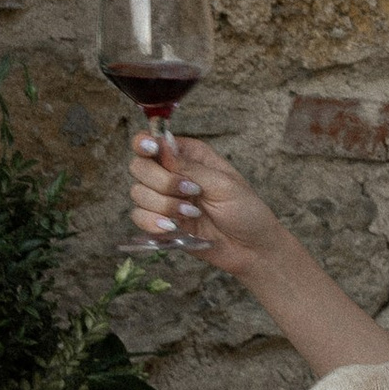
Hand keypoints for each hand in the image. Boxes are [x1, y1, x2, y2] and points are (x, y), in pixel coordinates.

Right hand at [129, 131, 277, 277]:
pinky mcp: (161, 222)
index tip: (152, 151)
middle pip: (139, 167)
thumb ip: (190, 167)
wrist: (251, 248)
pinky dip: (153, 222)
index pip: (152, 141)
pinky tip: (174, 227)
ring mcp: (165, 198)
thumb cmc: (246, 210)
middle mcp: (172, 173)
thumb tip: (162, 145)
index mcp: (189, 155)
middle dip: (161, 182)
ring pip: (137, 193)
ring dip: (163, 205)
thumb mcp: (224, 184)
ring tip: (192, 214)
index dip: (145, 144)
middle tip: (189, 192)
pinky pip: (139, 217)